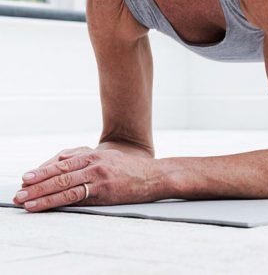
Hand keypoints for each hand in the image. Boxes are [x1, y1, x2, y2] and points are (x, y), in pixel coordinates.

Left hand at [12, 149, 157, 211]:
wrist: (155, 176)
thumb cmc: (131, 170)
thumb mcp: (109, 158)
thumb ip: (87, 160)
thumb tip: (62, 164)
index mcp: (94, 154)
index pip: (62, 161)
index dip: (43, 170)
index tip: (27, 177)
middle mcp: (94, 162)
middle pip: (59, 172)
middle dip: (37, 182)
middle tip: (19, 189)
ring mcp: (98, 176)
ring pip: (63, 184)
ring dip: (41, 193)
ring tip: (24, 199)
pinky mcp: (103, 190)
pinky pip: (74, 196)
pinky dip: (55, 201)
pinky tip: (43, 205)